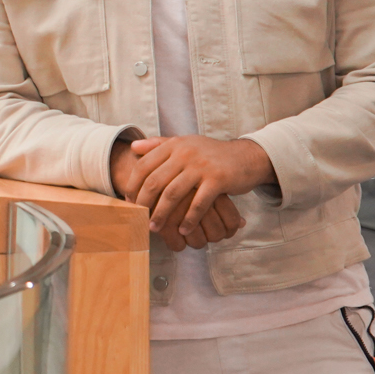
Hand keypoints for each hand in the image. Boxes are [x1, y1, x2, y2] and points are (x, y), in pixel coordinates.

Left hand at [112, 135, 274, 250]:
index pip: (144, 166)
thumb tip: (132, 147)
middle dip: (143, 203)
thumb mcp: (184, 143)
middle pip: (154, 181)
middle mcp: (185, 153)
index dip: (132, 185)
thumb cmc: (210, 154)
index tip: (128, 202)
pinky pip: (198, 204)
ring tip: (154, 227)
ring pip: (173, 194)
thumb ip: (158, 144)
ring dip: (161, 214)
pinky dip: (189, 219)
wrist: (246, 156)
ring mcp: (201, 166)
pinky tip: (183, 229)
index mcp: (174, 145)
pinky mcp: (218, 180)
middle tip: (138, 218)